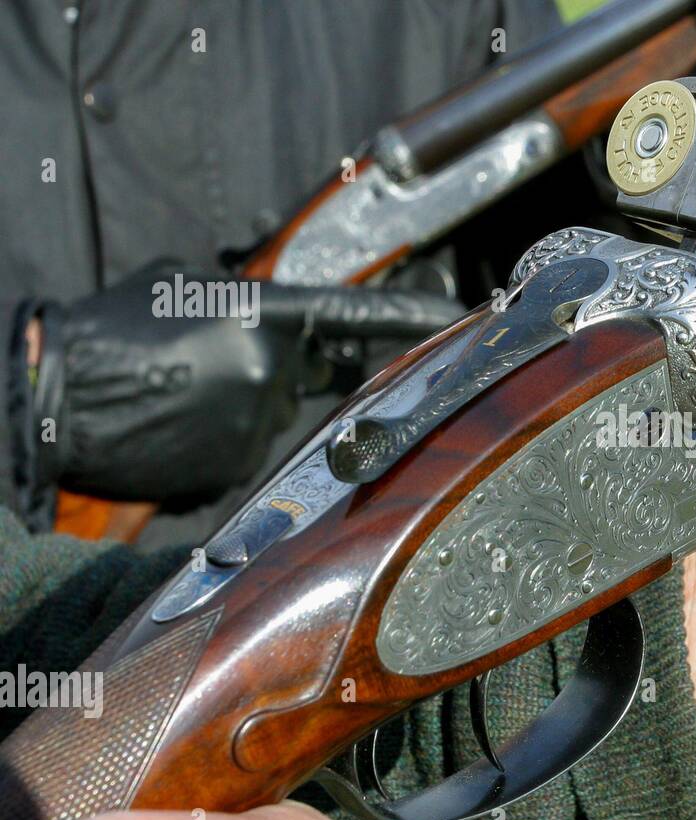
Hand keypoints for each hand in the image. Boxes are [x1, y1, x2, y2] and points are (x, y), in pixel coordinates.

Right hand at [26, 264, 458, 501]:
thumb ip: (240, 298)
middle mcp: (271, 374)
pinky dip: (220, 440)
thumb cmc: (107, 334)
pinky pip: (248, 451)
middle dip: (270, 367)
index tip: (453, 315)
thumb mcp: (175, 286)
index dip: (406, 313)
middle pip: (300, 372)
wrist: (54, 401)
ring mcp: (256, 429)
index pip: (352, 314)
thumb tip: (268, 315)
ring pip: (270, 414)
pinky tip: (177, 430)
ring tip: (178, 397)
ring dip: (238, 405)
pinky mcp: (236, 471)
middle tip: (210, 362)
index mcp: (260, 317)